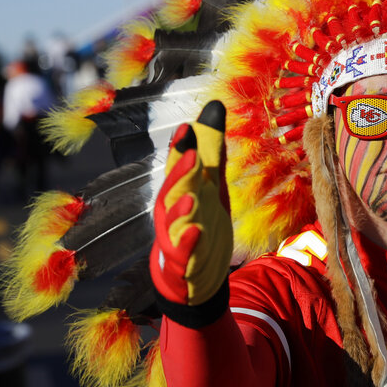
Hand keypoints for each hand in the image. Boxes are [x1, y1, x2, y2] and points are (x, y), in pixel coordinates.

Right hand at [150, 101, 232, 325]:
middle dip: (180, 173)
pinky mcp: (181, 264)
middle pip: (172, 190)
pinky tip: (195, 231)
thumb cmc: (200, 225)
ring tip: (191, 196)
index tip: (188, 127)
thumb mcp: (212, 187)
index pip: (178, 167)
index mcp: (179, 192)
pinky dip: (186, 243)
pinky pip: (181, 253)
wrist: (194, 279)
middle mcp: (171, 213)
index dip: (181, 148)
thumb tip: (215, 107)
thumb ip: (212, 151)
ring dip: (180, 209)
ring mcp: (174, 238)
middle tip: (190, 154)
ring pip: (171, 222)